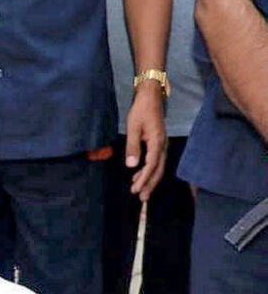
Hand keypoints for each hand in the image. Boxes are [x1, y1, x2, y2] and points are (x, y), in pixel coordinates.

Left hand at [123, 82, 166, 200]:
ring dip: (149, 178)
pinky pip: (156, 160)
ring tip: (139, 190)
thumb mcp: (133, 127)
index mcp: (157, 141)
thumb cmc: (141, 110)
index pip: (152, 165)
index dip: (144, 179)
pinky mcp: (158, 142)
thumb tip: (132, 166)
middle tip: (142, 198)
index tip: (136, 189)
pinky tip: (138, 175)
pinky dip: (148, 170)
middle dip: (150, 184)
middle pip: (158, 169)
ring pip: (158, 166)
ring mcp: (162, 144)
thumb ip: (132, 146)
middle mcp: (163, 144)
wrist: (151, 95)